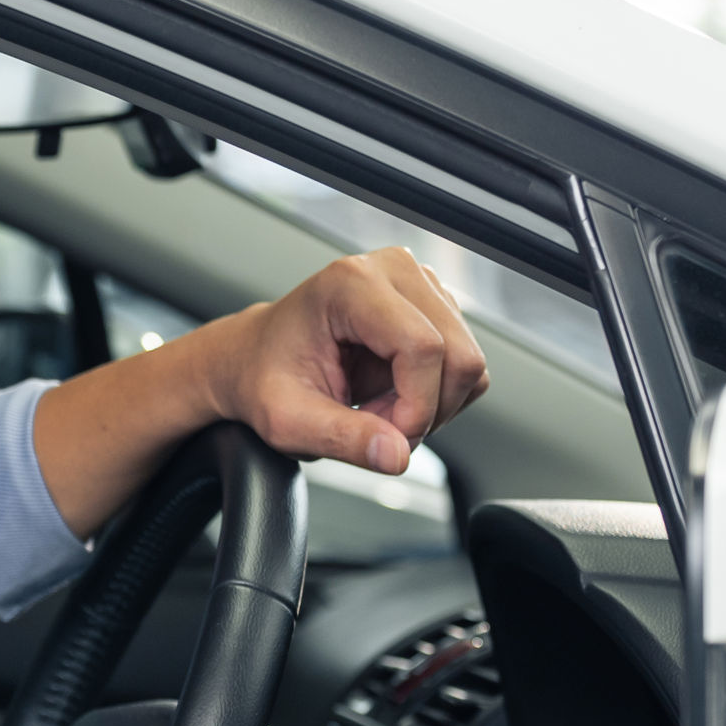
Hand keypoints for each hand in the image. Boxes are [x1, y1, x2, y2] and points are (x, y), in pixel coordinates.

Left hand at [214, 246, 492, 475]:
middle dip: (425, 411)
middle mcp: (393, 269)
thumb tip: (396, 456)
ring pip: (468, 364)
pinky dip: (436, 395)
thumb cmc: (265, 379)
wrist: (257, 358)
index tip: (383, 437)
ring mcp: (419, 282)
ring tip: (376, 409)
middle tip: (375, 428)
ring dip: (430, 405)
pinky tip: (393, 394)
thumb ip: (342, 439)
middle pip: (459, 356)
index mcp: (351, 284)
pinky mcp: (435, 303)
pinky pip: (465, 365)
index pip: (423, 347)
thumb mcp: (288, 421)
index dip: (415, 407)